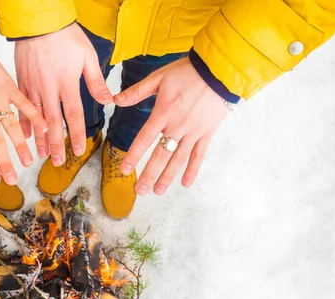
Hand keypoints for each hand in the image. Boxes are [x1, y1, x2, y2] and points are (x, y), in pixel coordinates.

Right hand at [15, 22, 112, 164]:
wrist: (39, 21)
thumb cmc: (65, 36)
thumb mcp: (87, 56)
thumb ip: (96, 81)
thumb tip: (108, 101)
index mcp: (66, 82)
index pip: (72, 114)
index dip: (74, 134)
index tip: (77, 150)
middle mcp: (48, 87)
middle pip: (52, 121)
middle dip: (56, 143)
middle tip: (57, 161)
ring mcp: (32, 86)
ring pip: (35, 117)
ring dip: (39, 137)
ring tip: (41, 154)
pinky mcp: (21, 82)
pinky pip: (21, 106)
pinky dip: (24, 122)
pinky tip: (26, 135)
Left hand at [114, 58, 228, 194]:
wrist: (219, 71)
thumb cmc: (187, 72)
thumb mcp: (159, 77)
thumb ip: (137, 91)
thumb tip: (115, 99)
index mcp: (163, 113)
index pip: (144, 139)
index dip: (133, 156)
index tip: (124, 170)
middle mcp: (177, 126)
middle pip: (160, 156)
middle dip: (148, 175)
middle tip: (139, 191)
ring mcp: (193, 132)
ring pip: (178, 159)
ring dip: (167, 177)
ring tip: (157, 191)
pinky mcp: (207, 133)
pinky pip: (198, 155)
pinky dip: (192, 170)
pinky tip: (185, 183)